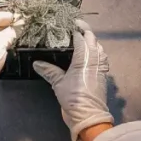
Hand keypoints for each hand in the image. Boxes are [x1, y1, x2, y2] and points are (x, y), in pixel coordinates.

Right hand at [33, 21, 113, 140]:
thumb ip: (49, 71)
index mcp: (84, 57)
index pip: (81, 37)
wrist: (90, 117)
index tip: (68, 23)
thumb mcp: (58, 83)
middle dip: (85, 31)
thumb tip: (36, 63)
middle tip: (74, 27)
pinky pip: (101, 57)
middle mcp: (95, 58)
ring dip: (92, 41)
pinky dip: (96, 52)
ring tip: (81, 39)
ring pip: (99, 47)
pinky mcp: (103, 74)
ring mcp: (101, 66)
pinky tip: (89, 54)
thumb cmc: (74, 98)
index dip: (75, 28)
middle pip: (92, 39)